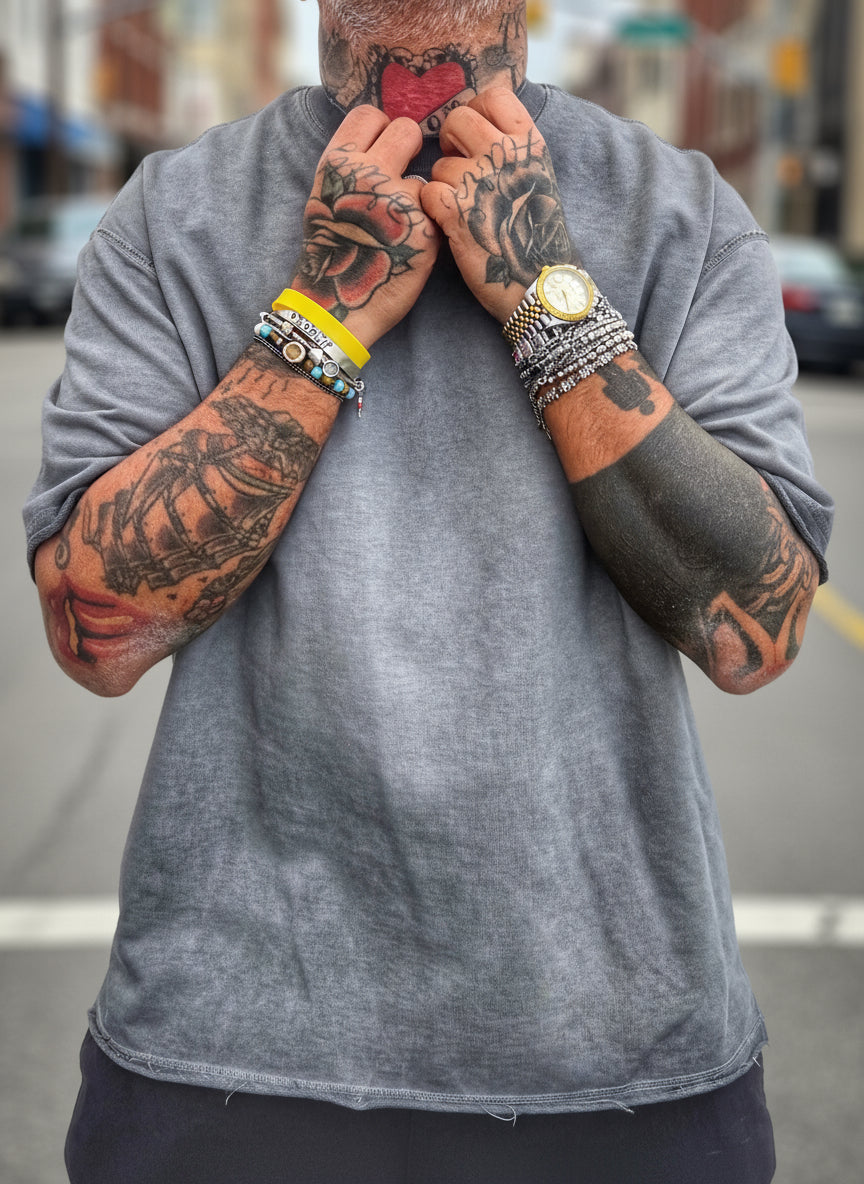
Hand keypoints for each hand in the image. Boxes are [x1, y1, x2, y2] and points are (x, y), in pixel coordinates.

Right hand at [291, 106, 440, 347]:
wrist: (335, 307)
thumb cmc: (330, 253)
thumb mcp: (325, 197)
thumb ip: (351, 165)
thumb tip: (382, 138)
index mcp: (337, 163)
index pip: (371, 115)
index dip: (383, 130)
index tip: (384, 151)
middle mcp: (367, 174)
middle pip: (407, 130)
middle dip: (410, 150)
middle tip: (402, 180)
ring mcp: (398, 201)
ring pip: (426, 177)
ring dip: (421, 196)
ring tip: (401, 225)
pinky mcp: (425, 230)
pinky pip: (437, 212)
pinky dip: (430, 227)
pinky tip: (412, 247)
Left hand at [422, 87, 574, 322]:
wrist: (541, 285)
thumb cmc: (537, 236)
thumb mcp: (539, 179)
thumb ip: (514, 151)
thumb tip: (480, 128)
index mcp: (530, 144)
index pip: (494, 96)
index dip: (475, 111)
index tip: (473, 136)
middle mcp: (506, 157)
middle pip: (457, 120)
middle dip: (449, 143)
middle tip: (455, 167)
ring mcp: (481, 184)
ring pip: (439, 165)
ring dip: (442, 186)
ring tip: (462, 211)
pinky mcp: (458, 214)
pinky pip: (427, 192)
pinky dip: (431, 209)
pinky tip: (447, 223)